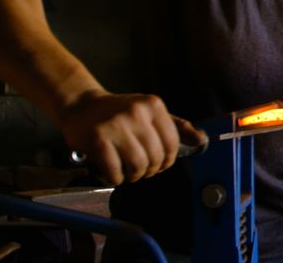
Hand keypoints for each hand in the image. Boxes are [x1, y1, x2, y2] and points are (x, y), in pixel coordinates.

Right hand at [58, 90, 205, 184]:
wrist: (81, 106)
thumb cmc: (119, 113)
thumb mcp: (150, 113)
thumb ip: (176, 127)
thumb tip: (201, 140)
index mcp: (153, 105)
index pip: (172, 142)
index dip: (168, 160)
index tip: (160, 165)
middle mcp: (136, 112)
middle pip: (156, 156)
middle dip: (151, 170)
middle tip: (142, 170)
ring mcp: (116, 125)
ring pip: (138, 165)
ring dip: (135, 176)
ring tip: (129, 172)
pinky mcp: (98, 138)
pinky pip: (115, 171)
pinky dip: (117, 178)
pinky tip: (114, 173)